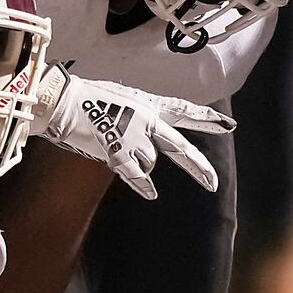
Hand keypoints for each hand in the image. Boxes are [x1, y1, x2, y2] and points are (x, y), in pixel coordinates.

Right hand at [33, 66, 232, 200]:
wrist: (63, 102)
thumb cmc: (87, 99)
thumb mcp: (123, 99)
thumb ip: (140, 115)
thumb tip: (148, 136)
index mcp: (149, 104)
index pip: (184, 110)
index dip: (206, 118)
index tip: (229, 124)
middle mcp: (148, 120)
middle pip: (180, 148)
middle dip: (198, 167)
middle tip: (212, 183)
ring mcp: (135, 137)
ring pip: (149, 163)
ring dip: (137, 160)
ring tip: (113, 143)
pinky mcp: (120, 152)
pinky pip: (138, 176)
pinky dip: (144, 186)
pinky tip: (152, 194)